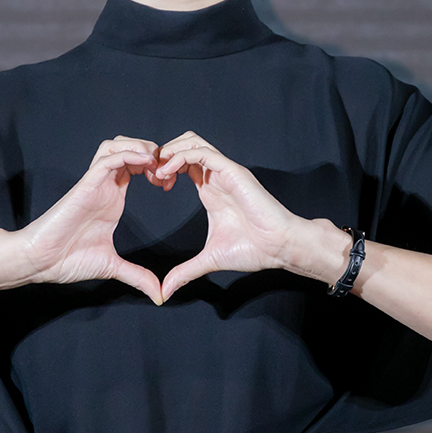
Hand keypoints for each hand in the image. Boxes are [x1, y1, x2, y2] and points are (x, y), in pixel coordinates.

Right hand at [14, 137, 163, 303]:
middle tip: (167, 170)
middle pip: (129, 147)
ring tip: (155, 163)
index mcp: (113, 198)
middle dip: (152, 151)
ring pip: (117, 145)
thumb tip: (158, 294)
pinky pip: (108, 158)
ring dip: (139, 147)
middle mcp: (105, 186)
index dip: (157, 168)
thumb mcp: (112, 267)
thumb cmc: (67, 260)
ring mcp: (95, 183)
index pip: (136, 166)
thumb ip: (137, 276)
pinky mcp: (86, 184)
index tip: (170, 183)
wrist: (40, 261)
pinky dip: (128, 154)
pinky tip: (144, 163)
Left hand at [154, 132, 304, 300]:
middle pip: (186, 144)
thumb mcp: (209, 260)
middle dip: (164, 154)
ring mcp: (225, 171)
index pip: (184, 162)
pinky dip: (182, 157)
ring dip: (171, 151)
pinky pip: (203, 152)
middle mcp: (217, 176)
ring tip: (159, 171)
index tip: (154, 185)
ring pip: (193, 141)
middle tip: (151, 174)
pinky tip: (169, 173)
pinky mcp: (233, 171)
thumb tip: (166, 291)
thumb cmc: (253, 249)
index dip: (164, 168)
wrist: (280, 247)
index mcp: (211, 189)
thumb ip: (186, 271)